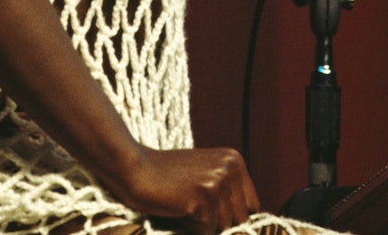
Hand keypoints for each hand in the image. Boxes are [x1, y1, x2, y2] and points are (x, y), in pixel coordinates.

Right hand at [105, 146, 261, 234]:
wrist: (134, 169)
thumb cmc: (166, 176)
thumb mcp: (205, 173)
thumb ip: (226, 191)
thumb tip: (244, 223)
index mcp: (234, 160)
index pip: (252, 205)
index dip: (233, 216)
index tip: (212, 214)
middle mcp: (230, 168)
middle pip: (241, 219)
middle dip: (218, 222)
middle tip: (193, 208)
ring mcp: (216, 182)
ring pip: (224, 227)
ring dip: (203, 225)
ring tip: (184, 206)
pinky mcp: (202, 198)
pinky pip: (206, 231)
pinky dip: (191, 228)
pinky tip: (177, 209)